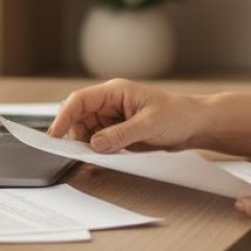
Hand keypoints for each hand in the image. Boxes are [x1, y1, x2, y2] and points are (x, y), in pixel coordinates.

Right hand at [48, 78, 200, 152]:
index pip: (80, 100)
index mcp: (115, 91)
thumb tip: (94, 144)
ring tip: (102, 156)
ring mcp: (114, 119)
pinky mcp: (119, 133)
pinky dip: (98, 152)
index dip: (64, 117)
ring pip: (87, 132)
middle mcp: (111, 103)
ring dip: (89, 146)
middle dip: (76, 136)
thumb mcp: (149, 124)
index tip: (54, 135)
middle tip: (81, 153)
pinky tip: (106, 159)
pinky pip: (100, 143)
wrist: (196, 125)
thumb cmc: (178, 114)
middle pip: (79, 118)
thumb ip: (120, 134)